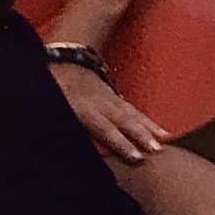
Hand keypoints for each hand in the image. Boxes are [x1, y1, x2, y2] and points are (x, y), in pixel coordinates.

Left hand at [49, 63, 167, 162]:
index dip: (119, 141)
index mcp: (80, 106)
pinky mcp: (115, 97)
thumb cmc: (53, 85)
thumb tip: (54, 143)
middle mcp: (99, 102)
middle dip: (140, 135)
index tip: (135, 156)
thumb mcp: (49, 101)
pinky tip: (162, 133)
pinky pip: (133, 110)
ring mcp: (109, 98)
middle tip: (156, 151)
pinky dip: (148, 121)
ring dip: (149, 129)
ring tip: (165, 142)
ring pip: (131, 114)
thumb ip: (57, 119)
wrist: (64, 57)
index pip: (102, 126)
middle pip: (122, 120)